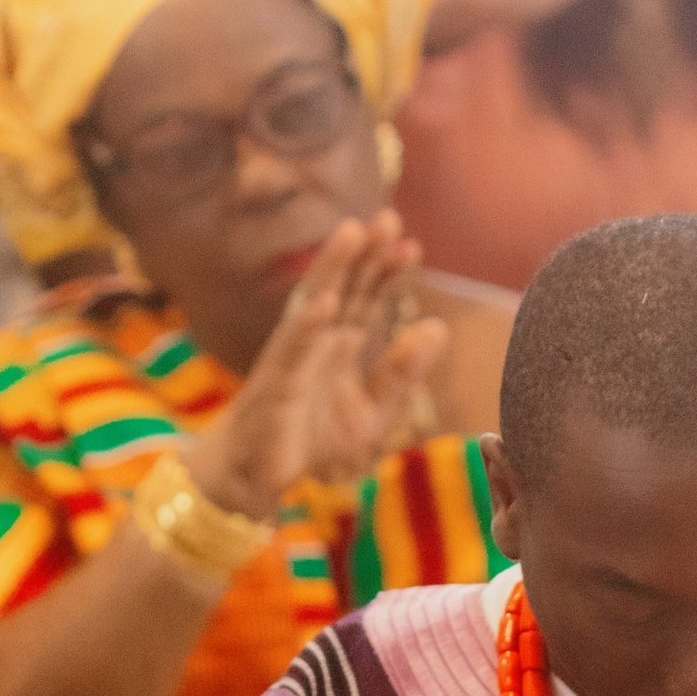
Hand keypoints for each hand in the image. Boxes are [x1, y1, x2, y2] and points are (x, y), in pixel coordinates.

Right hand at [186, 215, 446, 517]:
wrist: (258, 476)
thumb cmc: (312, 440)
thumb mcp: (373, 412)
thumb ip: (403, 373)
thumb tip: (438, 327)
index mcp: (341, 345)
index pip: (366, 300)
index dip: (386, 272)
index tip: (411, 245)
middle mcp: (317, 342)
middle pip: (342, 289)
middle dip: (362, 254)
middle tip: (386, 219)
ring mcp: (294, 359)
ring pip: (313, 305)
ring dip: (331, 268)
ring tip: (350, 233)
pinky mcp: (277, 387)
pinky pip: (291, 352)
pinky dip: (306, 327)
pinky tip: (323, 303)